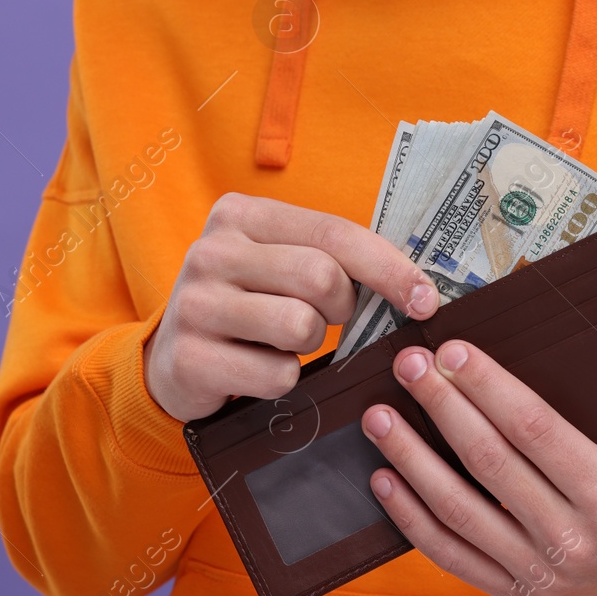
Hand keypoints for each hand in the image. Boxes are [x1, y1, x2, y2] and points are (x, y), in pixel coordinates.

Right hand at [144, 193, 437, 420]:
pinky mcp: (189, 358)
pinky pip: (277, 375)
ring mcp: (193, 304)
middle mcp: (211, 251)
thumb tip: (419, 285)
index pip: (334, 233)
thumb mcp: (278, 264)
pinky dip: (283, 381)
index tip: (425, 300)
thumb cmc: (248, 307)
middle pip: (321, 277)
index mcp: (241, 214)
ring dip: (309, 346)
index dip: (390, 268)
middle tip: (326, 320)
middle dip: (342, 308)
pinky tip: (256, 369)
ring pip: (301, 326)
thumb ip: (333, 257)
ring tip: (282, 343)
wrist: (171, 360)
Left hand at [360, 340, 596, 595]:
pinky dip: (412, 517)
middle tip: (409, 367)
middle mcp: (574, 539)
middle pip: (489, 462)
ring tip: (380, 419)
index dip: (487, 386)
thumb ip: (577, 418)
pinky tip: (385, 480)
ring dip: (411, 459)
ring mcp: (542, 573)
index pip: (533, 429)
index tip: (452, 351)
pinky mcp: (518, 594)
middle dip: (442, 406)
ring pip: (459, 510)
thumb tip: (500, 366)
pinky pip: (451, 554)